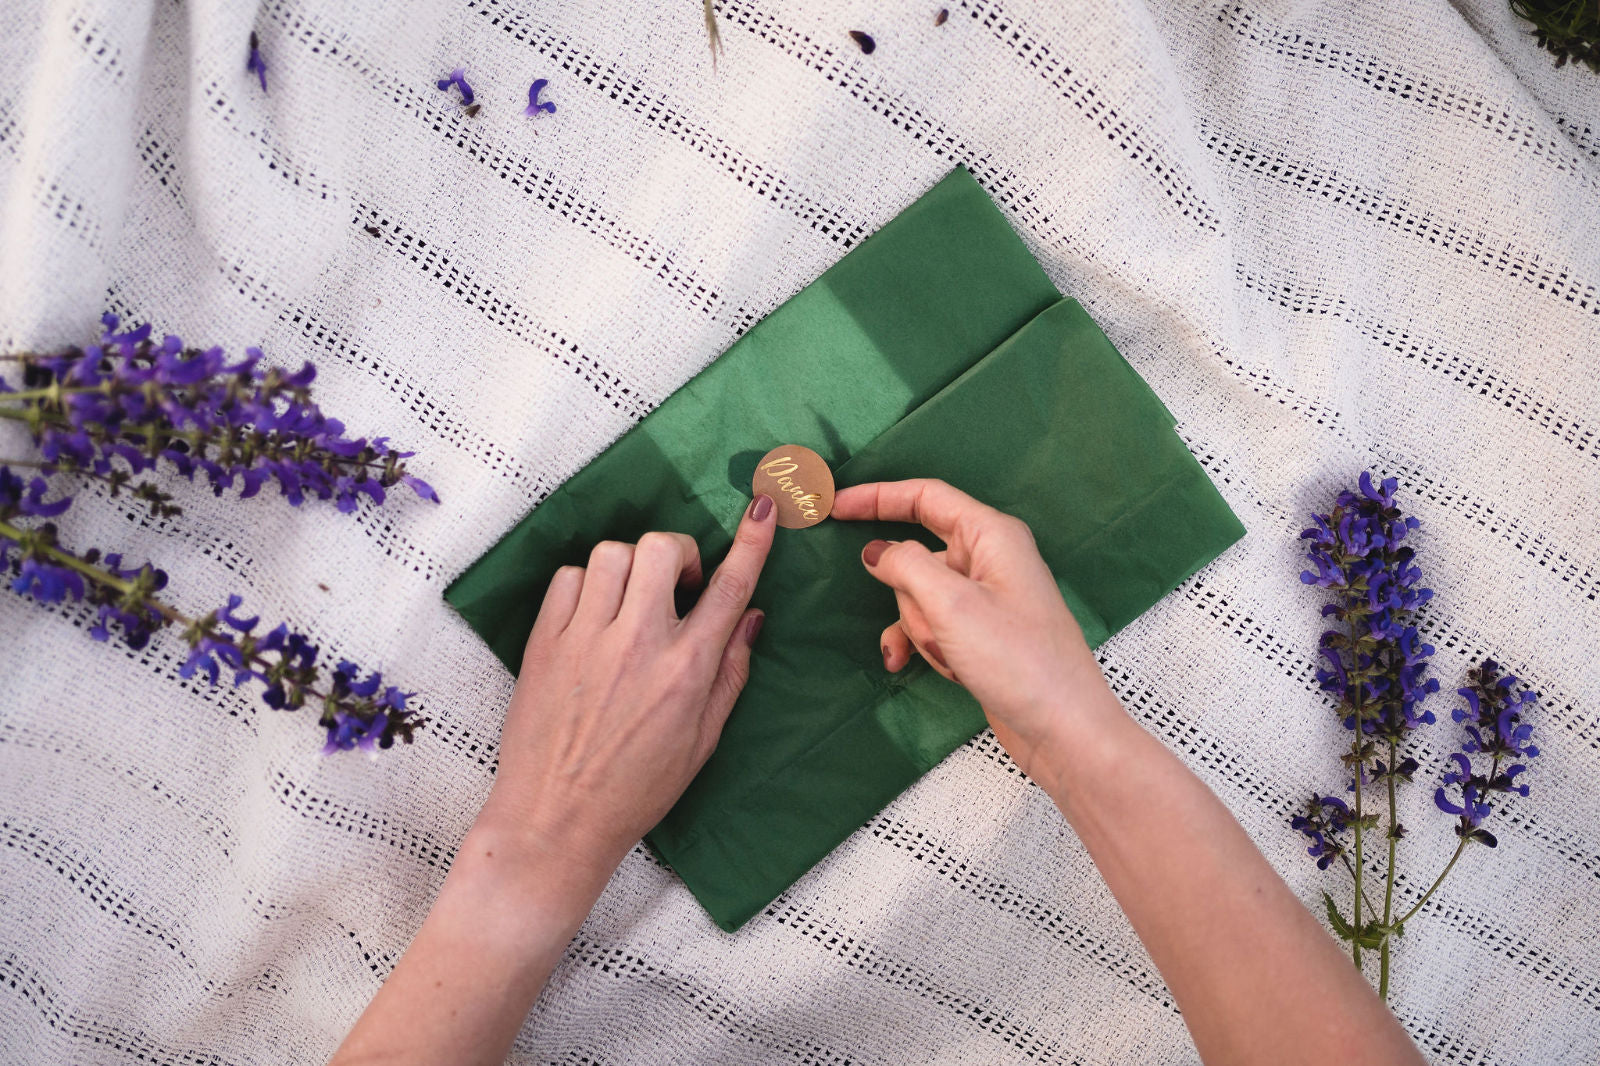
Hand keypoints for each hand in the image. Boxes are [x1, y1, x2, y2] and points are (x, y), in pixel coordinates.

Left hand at [478, 494, 776, 881]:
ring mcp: (586, 639)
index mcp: (686, 670)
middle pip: (663, 548)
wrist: (557, 819)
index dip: (752, 541)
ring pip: (613, 553)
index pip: (730, 587)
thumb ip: (731, 672)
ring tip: (631, 601)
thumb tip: (751, 618)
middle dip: (678, 553)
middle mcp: (638, 644)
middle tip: (676, 584)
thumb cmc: (636, 789)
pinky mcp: (545, 642)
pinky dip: (586, 584)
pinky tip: (593, 615)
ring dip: (631, 566)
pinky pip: (569, 577)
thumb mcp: (703, 740)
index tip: (764, 508)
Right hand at [832, 478, 1113, 784]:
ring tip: (949, 656)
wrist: (1062, 729)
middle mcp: (990, 559)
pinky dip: (919, 643)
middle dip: (908, 593)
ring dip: (919, 627)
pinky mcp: (979, 634)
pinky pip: (931, 625)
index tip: (834, 506)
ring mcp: (985, 598)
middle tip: (932, 627)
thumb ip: (905, 566)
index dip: (877, 497)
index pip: (925, 497)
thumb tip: (876, 551)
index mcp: (992, 535)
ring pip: (919, 595)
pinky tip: (907, 665)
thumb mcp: (951, 605)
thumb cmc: (1016, 659)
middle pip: (919, 554)